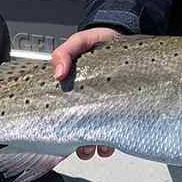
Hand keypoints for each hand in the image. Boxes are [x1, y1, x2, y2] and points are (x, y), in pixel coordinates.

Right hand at [51, 27, 120, 158]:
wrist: (123, 36)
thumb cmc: (98, 42)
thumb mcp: (79, 42)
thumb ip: (65, 53)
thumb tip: (58, 73)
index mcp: (72, 91)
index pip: (60, 116)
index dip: (59, 130)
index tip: (62, 136)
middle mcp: (87, 102)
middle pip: (77, 131)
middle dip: (78, 144)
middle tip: (82, 146)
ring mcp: (105, 107)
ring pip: (95, 136)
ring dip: (95, 145)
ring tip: (98, 145)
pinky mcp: (122, 108)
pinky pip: (116, 132)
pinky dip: (113, 142)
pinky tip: (113, 140)